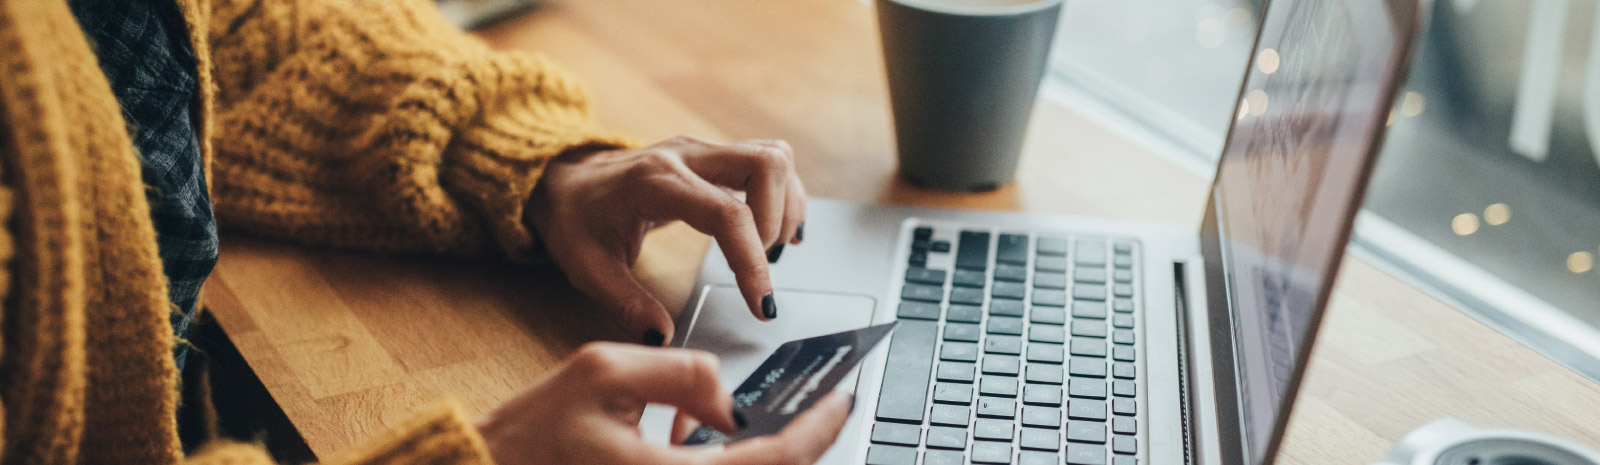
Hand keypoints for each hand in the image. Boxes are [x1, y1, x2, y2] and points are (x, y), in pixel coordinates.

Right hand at [478, 343, 852, 464]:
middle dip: (796, 444)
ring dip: (755, 455)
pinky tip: (688, 438)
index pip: (774, 461)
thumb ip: (682, 372)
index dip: (818, 429)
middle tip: (813, 408)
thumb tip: (729, 402)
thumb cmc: (530, 435)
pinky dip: (719, 463)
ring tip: (725, 418)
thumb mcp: (604, 370)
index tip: (842, 401)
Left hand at [527, 136, 806, 344]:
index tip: (760, 304)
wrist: (565, 181)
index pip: (727, 213)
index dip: (752, 261)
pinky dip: (782, 195)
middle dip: (777, 221)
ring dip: (785, 205)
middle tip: (763, 266)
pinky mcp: (714, 156)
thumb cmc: (576, 220)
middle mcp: (686, 155)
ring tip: (771, 250)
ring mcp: (703, 150)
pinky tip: (775, 231)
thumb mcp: (587, 267)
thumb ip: (624, 303)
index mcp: (655, 182)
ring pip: (773, 157)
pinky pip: (767, 161)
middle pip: (765, 164)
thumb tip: (661, 336)